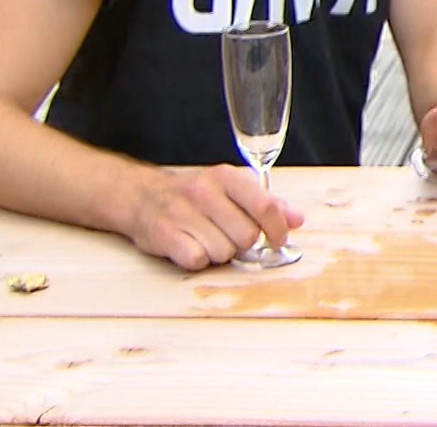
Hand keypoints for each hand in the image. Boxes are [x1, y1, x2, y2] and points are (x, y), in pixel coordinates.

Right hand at [126, 165, 304, 269]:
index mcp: (226, 177)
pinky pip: (198, 260)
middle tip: (227, 234)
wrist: (141, 196)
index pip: (265, 206)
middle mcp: (204, 191)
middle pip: (246, 236)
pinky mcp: (165, 234)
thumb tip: (296, 219)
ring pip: (224, 252)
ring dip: (219, 252)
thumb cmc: (193, 195)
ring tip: (206, 238)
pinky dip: (197, 259)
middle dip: (241, 242)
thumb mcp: (231, 189)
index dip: (277, 229)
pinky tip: (190, 246)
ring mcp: (183, 212)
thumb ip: (266, 203)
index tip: (278, 240)